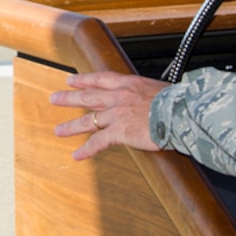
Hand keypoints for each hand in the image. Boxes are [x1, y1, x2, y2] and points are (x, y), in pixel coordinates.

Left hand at [50, 71, 168, 160]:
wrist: (181, 112)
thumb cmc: (178, 103)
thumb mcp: (160, 90)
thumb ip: (149, 95)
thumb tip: (152, 100)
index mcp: (130, 84)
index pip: (101, 79)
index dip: (85, 79)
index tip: (71, 80)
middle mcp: (119, 97)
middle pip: (88, 96)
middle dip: (69, 98)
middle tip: (54, 99)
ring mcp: (118, 114)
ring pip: (89, 120)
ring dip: (71, 126)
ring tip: (58, 130)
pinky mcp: (120, 131)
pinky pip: (98, 142)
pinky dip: (86, 150)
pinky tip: (77, 155)